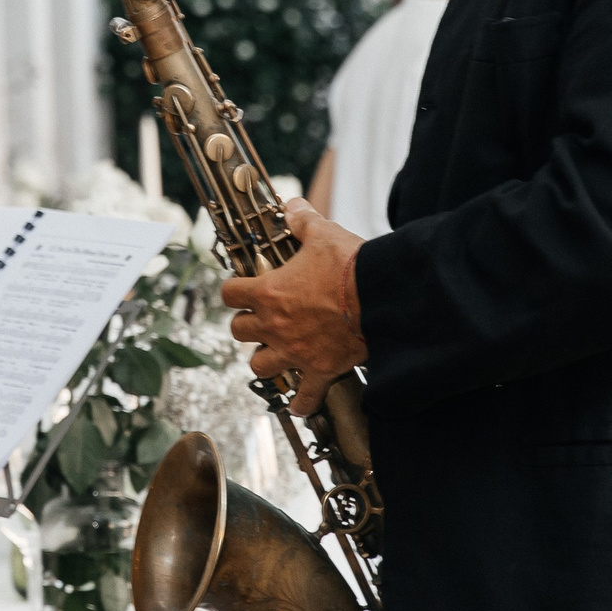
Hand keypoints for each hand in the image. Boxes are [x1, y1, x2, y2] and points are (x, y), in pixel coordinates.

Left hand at [221, 199, 366, 416]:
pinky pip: (304, 397)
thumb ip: (302, 220)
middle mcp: (275, 325)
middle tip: (261, 319)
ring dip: (265, 360)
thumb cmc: (350, 265)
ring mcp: (295, 351)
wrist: (382, 297)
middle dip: (247, 325)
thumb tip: (291, 206)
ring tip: (276, 354)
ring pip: (260, 366)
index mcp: (268, 292)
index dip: (233, 291)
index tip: (241, 289)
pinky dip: (302, 402)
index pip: (229, 294)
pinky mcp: (320, 369)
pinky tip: (301, 404)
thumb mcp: (323, 234)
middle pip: (239, 332)